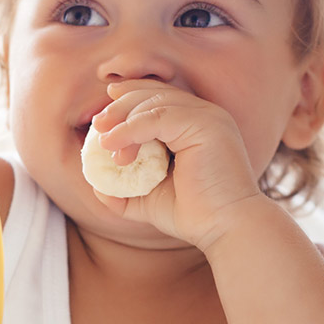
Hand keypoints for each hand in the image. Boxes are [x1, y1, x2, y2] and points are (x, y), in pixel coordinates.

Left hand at [90, 81, 260, 248]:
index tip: (104, 112)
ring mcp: (208, 117)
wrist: (226, 229)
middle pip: (155, 93)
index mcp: (197, 125)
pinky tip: (114, 145)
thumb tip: (97, 186)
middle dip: (121, 105)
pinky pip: (159, 116)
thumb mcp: (151, 199)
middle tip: (98, 125)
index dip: (130, 97)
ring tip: (105, 143)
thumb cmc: (195, 216)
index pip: (161, 97)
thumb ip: (126, 191)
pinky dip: (131, 128)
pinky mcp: (206, 125)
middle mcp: (206, 115)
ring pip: (155, 102)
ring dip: (123, 119)